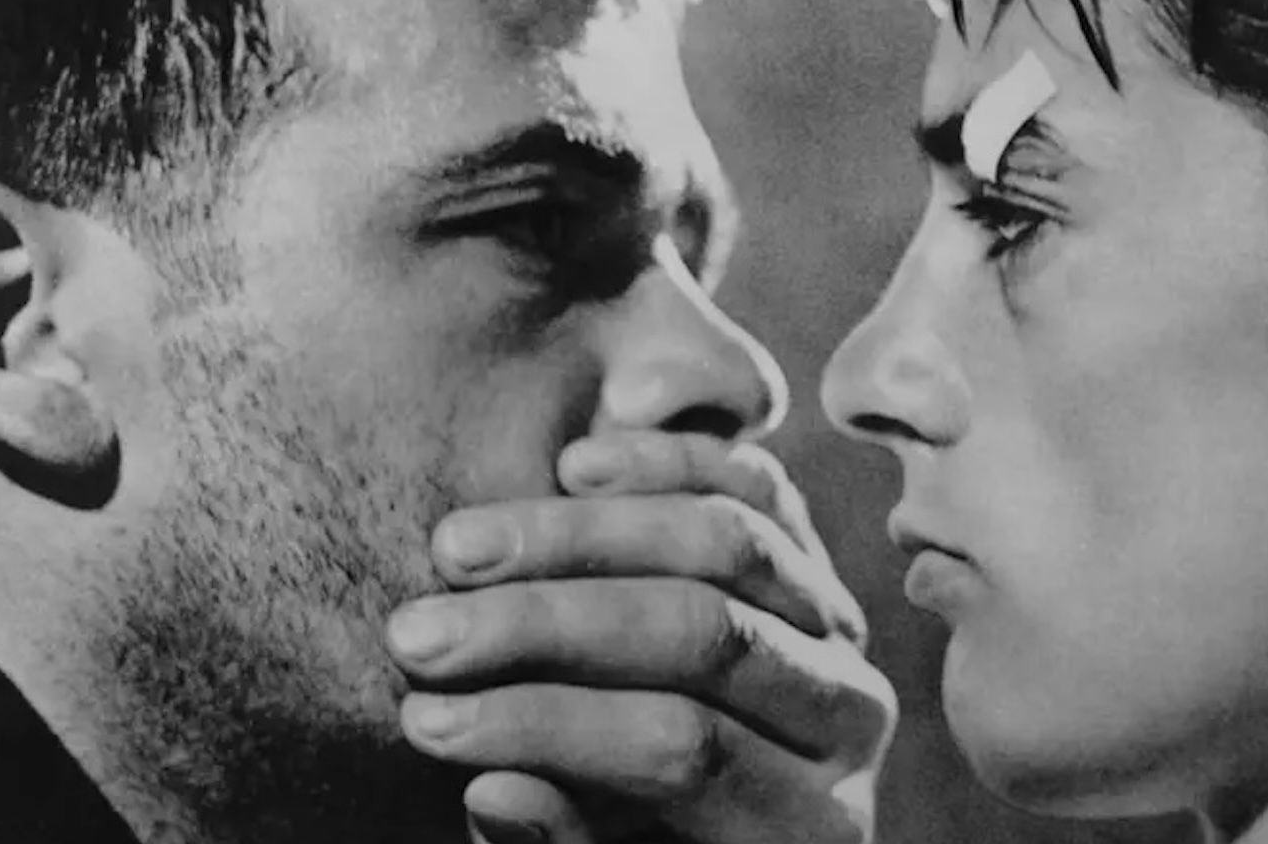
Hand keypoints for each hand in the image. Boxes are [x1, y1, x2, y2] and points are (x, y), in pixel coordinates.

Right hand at [387, 432, 895, 843]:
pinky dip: (668, 461)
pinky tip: (574, 463)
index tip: (422, 717)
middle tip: (418, 629)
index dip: (547, 729)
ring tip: (455, 547)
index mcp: (811, 822)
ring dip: (577, 533)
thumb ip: (566, 843)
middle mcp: (849, 711)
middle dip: (545, 624)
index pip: (681, 750)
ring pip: (726, 540)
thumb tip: (493, 790)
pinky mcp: (813, 551)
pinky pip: (756, 484)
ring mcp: (835, 621)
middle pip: (702, 632)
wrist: (715, 810)